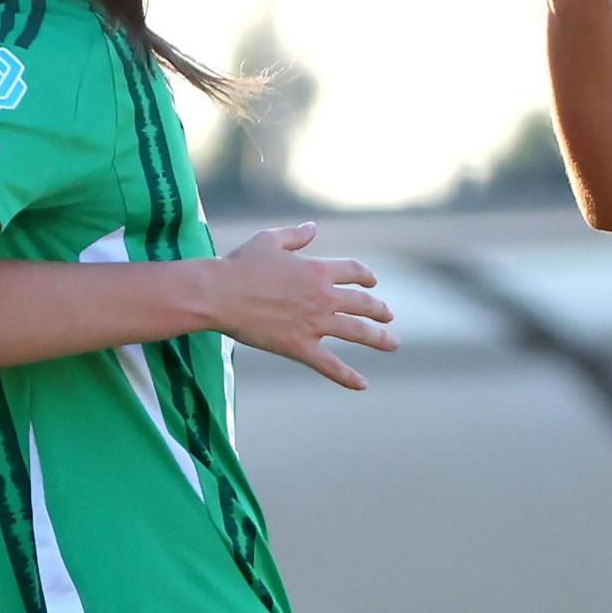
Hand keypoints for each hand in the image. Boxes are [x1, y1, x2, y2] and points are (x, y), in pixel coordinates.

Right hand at [207, 224, 392, 387]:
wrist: (219, 294)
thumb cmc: (240, 265)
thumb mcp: (270, 240)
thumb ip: (295, 236)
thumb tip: (313, 228)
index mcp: (317, 269)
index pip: (354, 271)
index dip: (366, 276)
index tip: (372, 282)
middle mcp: (323, 296)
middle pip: (362, 303)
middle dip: (379, 309)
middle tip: (388, 315)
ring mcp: (314, 324)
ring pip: (356, 332)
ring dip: (378, 338)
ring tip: (392, 343)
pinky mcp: (299, 347)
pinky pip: (330, 365)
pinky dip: (347, 376)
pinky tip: (363, 384)